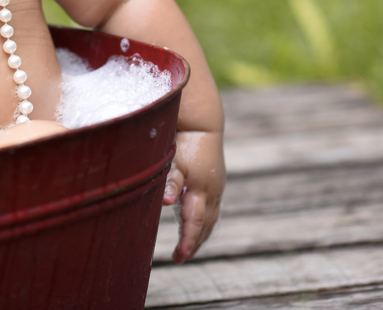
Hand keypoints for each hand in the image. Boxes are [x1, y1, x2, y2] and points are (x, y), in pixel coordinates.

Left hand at [162, 130, 224, 262]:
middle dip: (193, 243)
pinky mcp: (215, 184)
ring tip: (188, 249)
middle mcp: (211, 192)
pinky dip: (204, 223)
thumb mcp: (174, 161)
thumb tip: (166, 202)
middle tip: (181, 258)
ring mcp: (215, 188)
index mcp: (200, 189)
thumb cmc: (184, 142)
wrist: (203, 125)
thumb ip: (171, 182)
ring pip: (210, 219)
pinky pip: (211, 210)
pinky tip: (197, 228)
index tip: (180, 255)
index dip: (188, 240)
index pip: (194, 222)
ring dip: (200, 235)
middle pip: (204, 225)